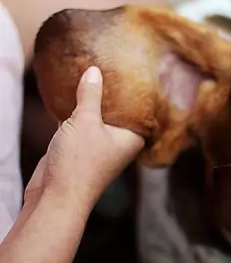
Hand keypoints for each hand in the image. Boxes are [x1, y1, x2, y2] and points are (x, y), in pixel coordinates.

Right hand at [24, 66, 143, 210]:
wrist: (55, 197)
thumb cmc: (79, 163)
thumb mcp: (85, 121)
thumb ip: (91, 95)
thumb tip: (94, 71)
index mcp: (132, 137)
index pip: (143, 110)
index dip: (141, 93)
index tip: (141, 71)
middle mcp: (119, 143)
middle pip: (119, 112)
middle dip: (114, 93)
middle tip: (114, 65)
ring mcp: (98, 146)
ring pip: (98, 118)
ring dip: (93, 101)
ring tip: (92, 74)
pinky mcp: (78, 149)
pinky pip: (80, 124)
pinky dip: (76, 111)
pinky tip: (69, 94)